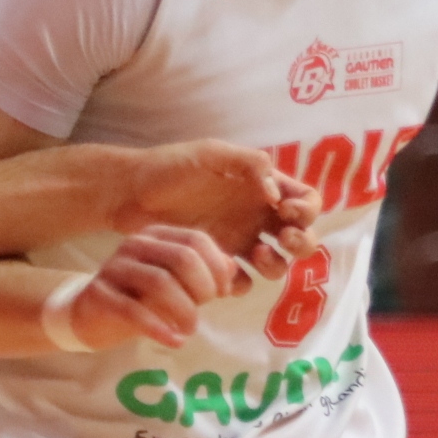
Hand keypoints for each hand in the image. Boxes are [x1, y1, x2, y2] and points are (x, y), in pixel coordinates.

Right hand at [69, 227, 252, 347]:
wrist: (90, 315)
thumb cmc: (140, 298)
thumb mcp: (176, 284)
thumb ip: (206, 275)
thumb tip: (235, 272)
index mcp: (157, 236)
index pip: (196, 240)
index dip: (217, 267)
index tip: (224, 293)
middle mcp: (135, 245)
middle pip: (182, 258)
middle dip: (202, 288)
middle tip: (204, 310)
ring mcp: (114, 268)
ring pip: (160, 282)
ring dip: (184, 310)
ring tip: (190, 329)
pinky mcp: (100, 295)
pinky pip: (134, 311)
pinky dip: (160, 329)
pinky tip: (175, 341)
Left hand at [112, 140, 322, 277]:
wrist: (130, 193)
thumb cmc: (171, 167)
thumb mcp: (211, 154)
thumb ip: (249, 166)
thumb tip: (277, 195)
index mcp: (261, 187)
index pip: (305, 200)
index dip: (307, 209)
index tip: (287, 212)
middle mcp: (256, 216)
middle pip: (302, 237)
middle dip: (302, 242)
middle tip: (283, 239)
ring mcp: (238, 243)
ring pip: (276, 264)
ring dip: (276, 264)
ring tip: (254, 254)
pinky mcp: (216, 263)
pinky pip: (242, 282)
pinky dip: (242, 283)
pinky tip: (227, 274)